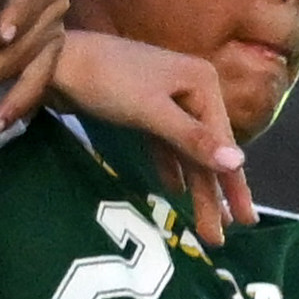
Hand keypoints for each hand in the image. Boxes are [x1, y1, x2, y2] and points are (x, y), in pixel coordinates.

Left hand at [48, 31, 255, 244]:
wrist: (55, 61)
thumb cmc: (106, 81)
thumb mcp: (151, 112)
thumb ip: (192, 140)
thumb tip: (238, 163)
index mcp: (202, 83)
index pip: (222, 143)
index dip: (232, 186)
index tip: (243, 222)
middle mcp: (192, 88)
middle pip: (206, 150)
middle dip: (213, 194)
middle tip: (220, 238)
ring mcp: (168, 98)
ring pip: (186, 151)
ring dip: (194, 186)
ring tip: (205, 225)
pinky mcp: (144, 108)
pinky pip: (165, 143)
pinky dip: (170, 166)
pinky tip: (175, 190)